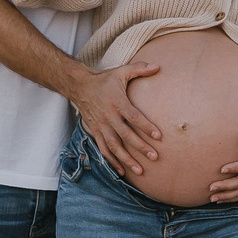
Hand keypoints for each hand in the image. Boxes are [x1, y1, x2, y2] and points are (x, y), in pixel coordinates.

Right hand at [71, 60, 162, 175]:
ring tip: (140, 171)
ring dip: (127, 159)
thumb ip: (139, 69)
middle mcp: (109, 117)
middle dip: (140, 147)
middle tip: (154, 157)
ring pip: (114, 146)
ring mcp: (101, 126)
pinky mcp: (95, 132)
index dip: (146, 126)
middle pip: (125, 135)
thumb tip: (158, 66)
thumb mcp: (121, 71)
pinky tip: (122, 171)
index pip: (133, 117)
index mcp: (117, 102)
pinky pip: (103, 149)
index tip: (158, 136)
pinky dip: (112, 161)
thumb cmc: (104, 80)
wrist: (79, 86)